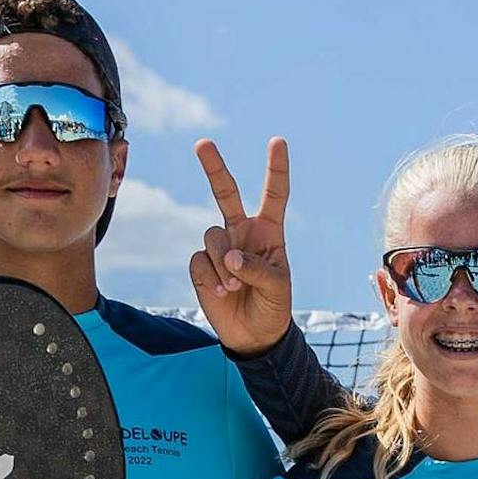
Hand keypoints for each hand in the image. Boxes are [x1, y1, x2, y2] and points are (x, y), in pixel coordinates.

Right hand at [188, 138, 294, 352]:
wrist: (254, 336)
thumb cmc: (273, 307)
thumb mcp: (278, 288)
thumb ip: (257, 269)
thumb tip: (229, 257)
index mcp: (268, 231)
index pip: (274, 195)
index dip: (275, 169)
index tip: (277, 142)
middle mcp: (242, 233)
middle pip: (225, 193)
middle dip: (214, 168)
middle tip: (203, 143)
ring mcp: (220, 248)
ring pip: (212, 236)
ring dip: (221, 261)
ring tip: (234, 286)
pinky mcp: (202, 266)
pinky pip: (199, 261)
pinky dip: (210, 277)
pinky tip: (222, 293)